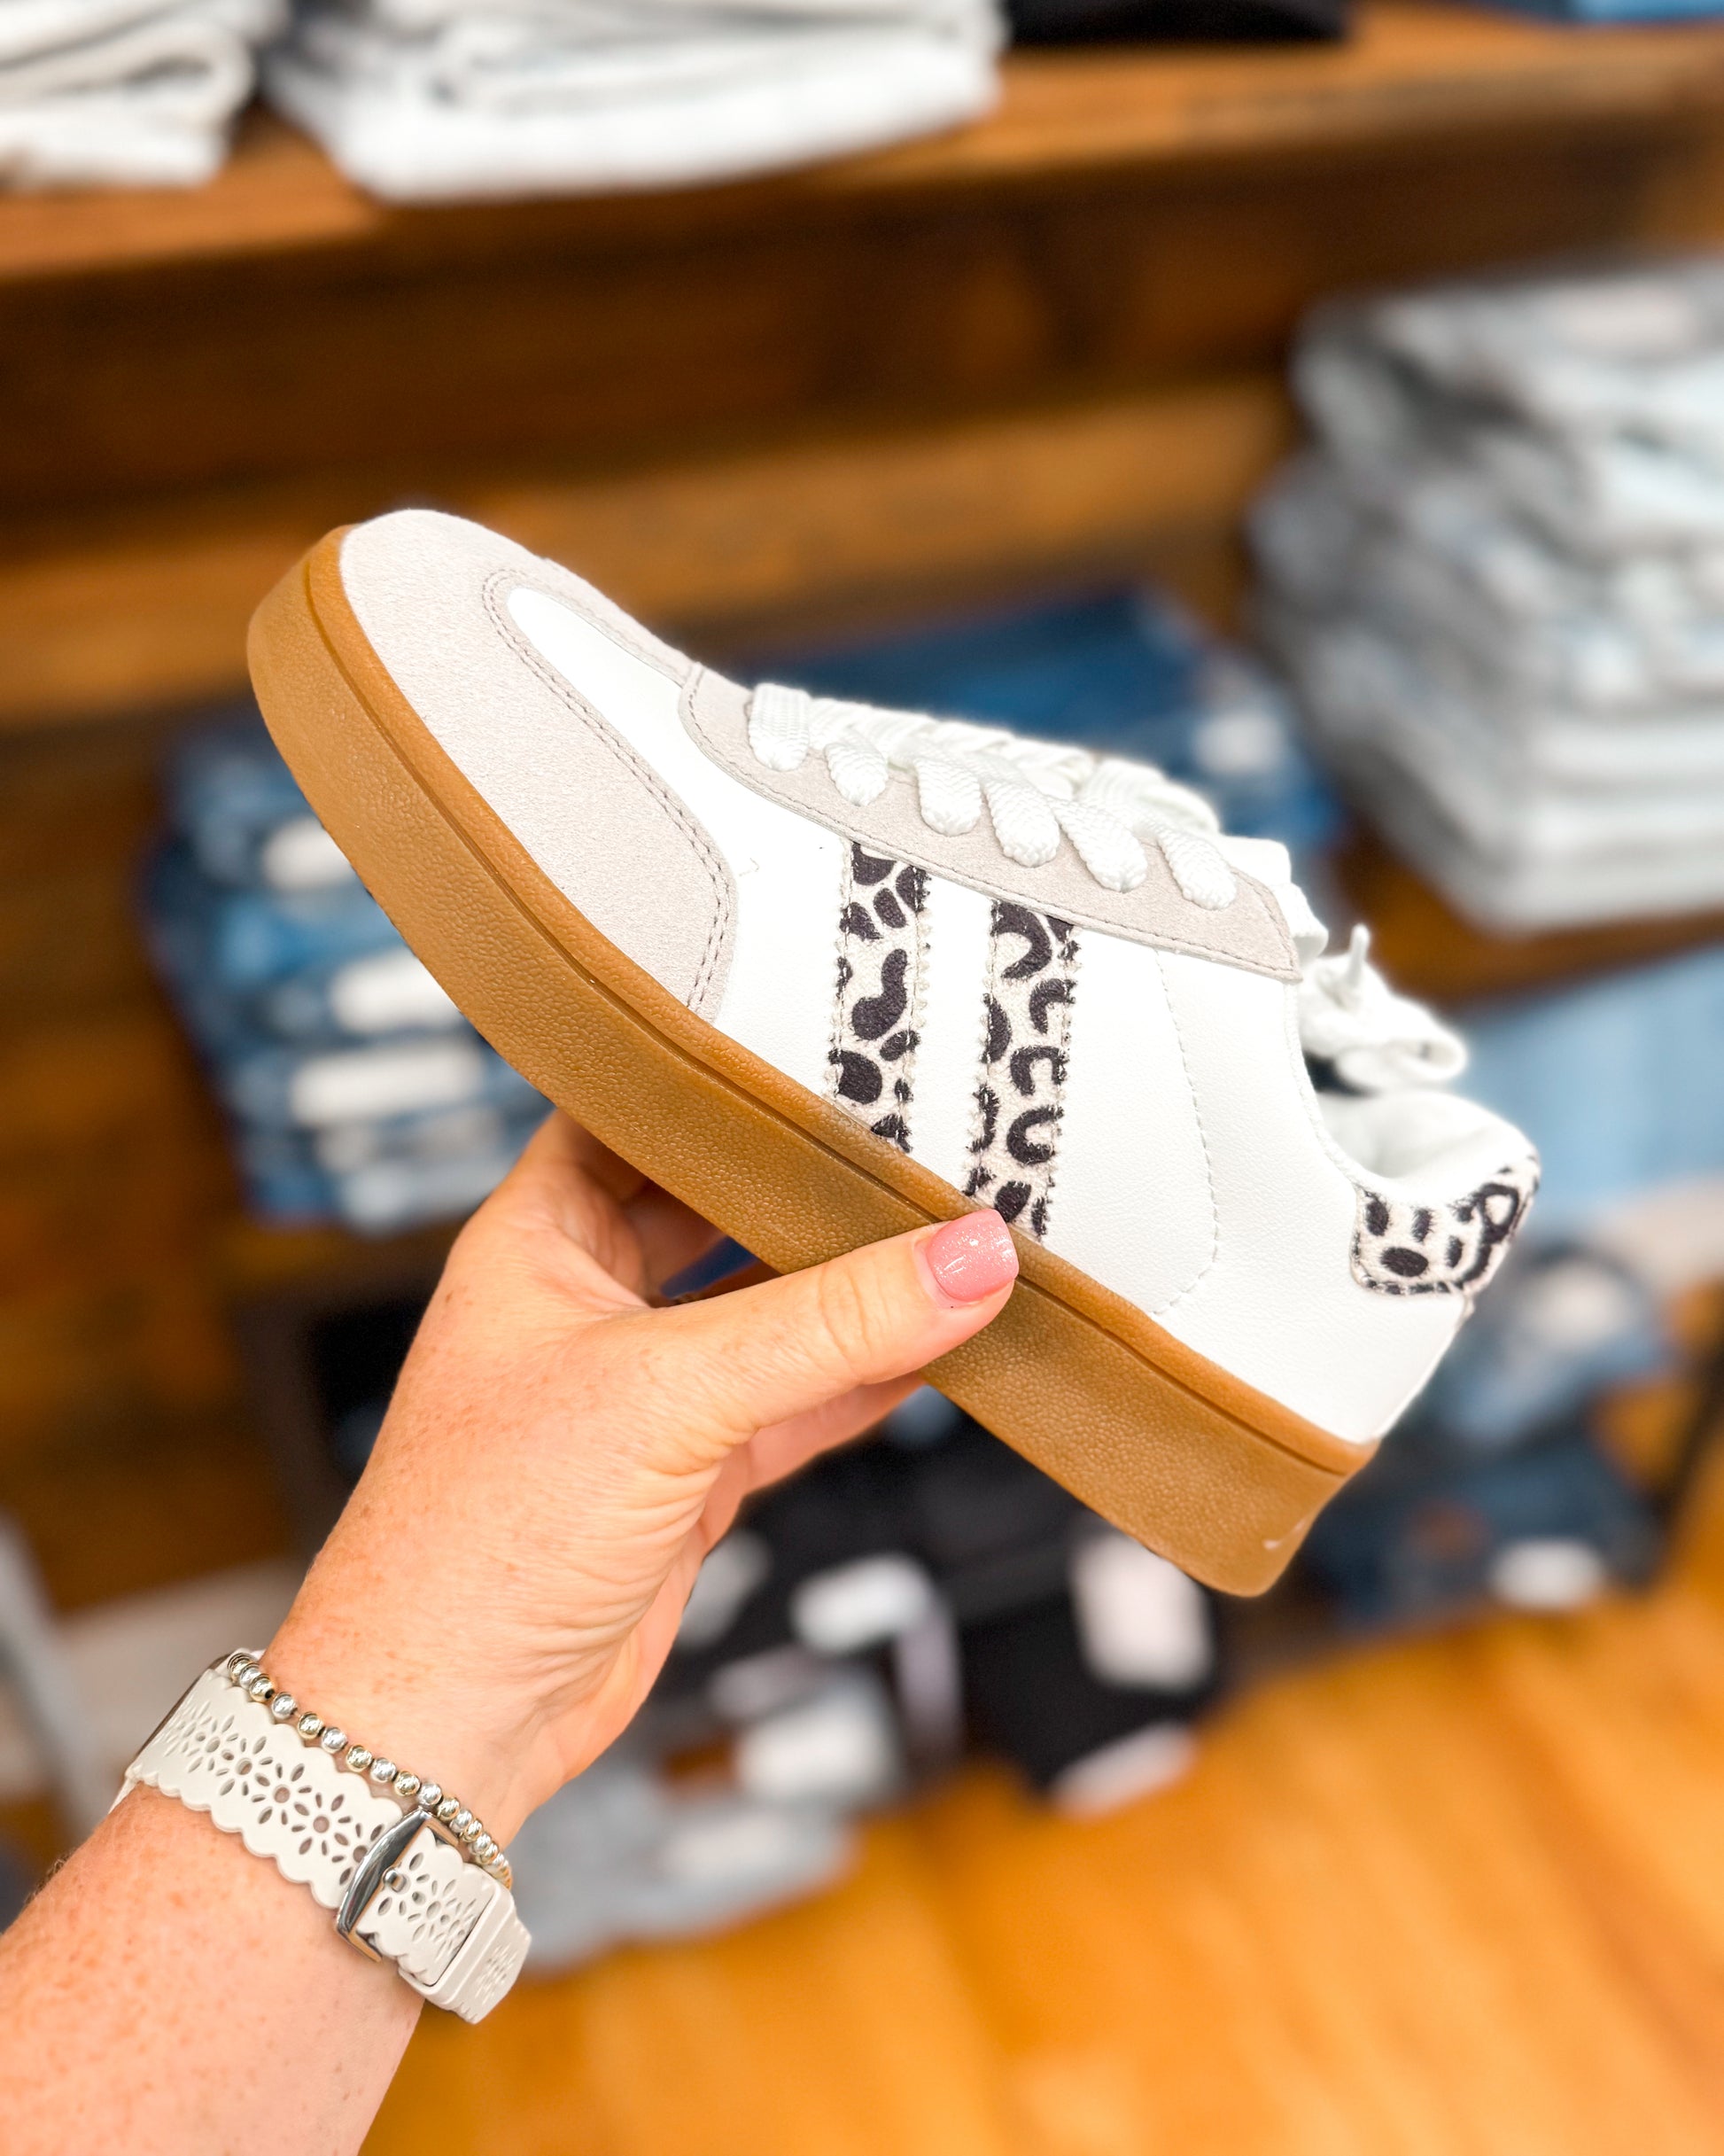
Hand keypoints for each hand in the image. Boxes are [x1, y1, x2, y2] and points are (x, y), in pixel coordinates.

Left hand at [265, 1113, 1017, 1842]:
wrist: (443, 1723)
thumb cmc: (475, 1542)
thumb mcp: (667, 1397)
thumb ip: (829, 1326)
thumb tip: (966, 1256)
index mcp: (537, 1238)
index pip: (631, 1112)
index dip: (713, 1073)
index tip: (814, 1033)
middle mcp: (588, 1302)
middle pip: (715, 1209)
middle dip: (803, 1181)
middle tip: (913, 1127)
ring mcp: (641, 1392)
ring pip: (769, 1313)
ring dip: (851, 1288)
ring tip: (954, 1230)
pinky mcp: (687, 1475)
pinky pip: (795, 1404)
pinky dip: (863, 1380)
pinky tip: (937, 1345)